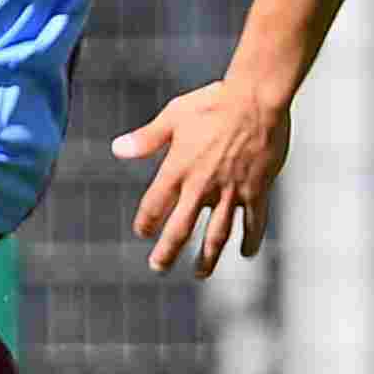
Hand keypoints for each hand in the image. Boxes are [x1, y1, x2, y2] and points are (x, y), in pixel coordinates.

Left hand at [112, 78, 291, 273]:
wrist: (256, 99)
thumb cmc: (213, 103)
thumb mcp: (174, 116)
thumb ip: (146, 138)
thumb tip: (117, 150)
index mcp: (178, 169)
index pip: (154, 206)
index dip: (146, 222)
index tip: (142, 233)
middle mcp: (202, 186)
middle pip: (181, 229)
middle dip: (168, 252)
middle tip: (159, 267)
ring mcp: (231, 192)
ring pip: (217, 234)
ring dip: (207, 257)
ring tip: (200, 273)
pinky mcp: (257, 191)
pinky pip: (254, 223)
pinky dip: (250, 240)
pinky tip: (246, 253)